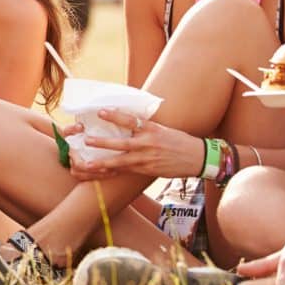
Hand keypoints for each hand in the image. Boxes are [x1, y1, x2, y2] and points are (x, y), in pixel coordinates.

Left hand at [68, 109, 202, 179]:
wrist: (197, 158)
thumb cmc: (178, 140)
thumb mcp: (162, 128)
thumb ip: (143, 126)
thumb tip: (125, 117)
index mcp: (152, 129)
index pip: (130, 120)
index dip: (115, 116)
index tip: (101, 111)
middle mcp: (148, 144)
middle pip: (122, 143)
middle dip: (103, 143)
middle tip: (86, 140)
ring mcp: (147, 159)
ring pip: (121, 161)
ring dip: (103, 163)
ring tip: (87, 164)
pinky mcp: (147, 170)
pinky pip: (127, 171)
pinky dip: (114, 171)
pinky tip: (101, 172)